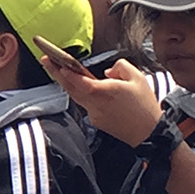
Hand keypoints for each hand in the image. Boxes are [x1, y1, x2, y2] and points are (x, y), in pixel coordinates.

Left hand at [38, 57, 162, 145]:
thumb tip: (107, 71)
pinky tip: (85, 87)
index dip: (67, 74)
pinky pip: (86, 104)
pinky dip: (83, 95)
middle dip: (56, 73)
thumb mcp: (138, 78)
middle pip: (71, 88)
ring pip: (77, 96)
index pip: (81, 82)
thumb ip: (120, 67)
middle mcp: (96, 103)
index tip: (56, 64)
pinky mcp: (96, 121)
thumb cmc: (145, 105)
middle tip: (45, 60)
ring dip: (67, 83)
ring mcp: (94, 114)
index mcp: (106, 92)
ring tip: (58, 70)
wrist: (150, 133)